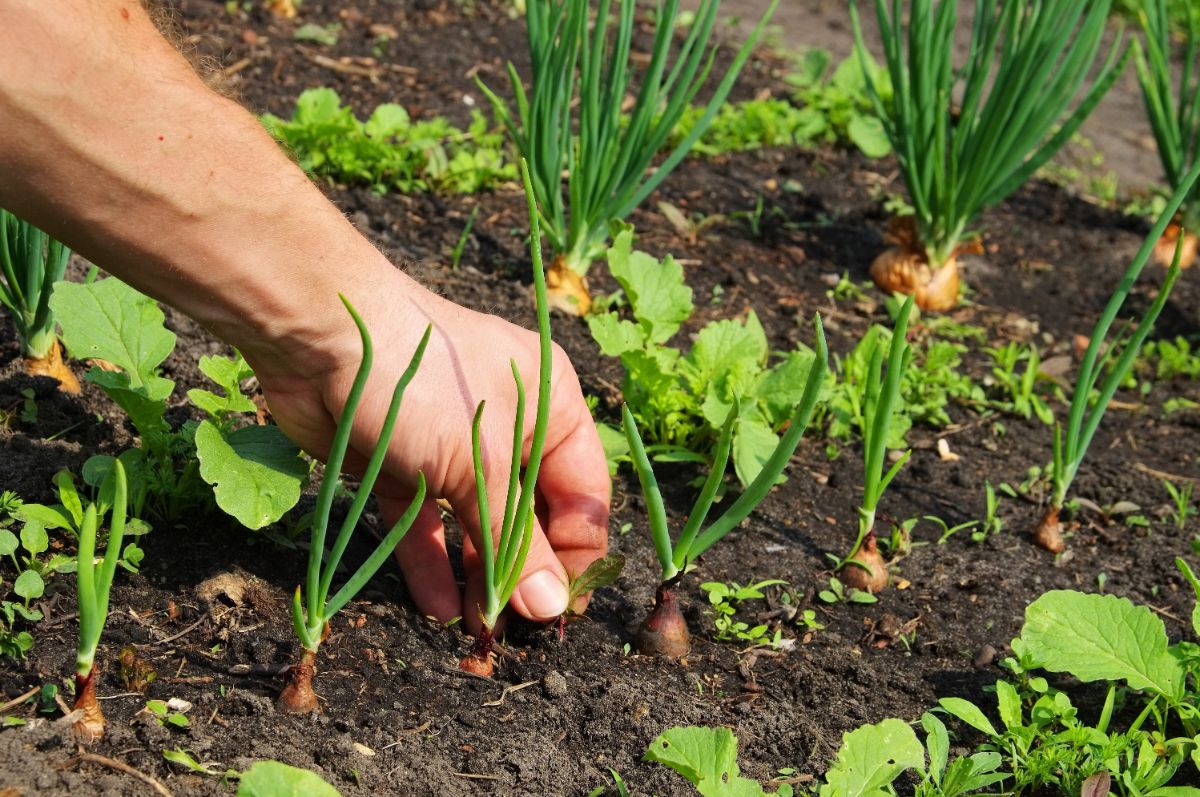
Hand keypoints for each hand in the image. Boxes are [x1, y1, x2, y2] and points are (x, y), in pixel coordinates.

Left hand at [248, 268, 610, 632]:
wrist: (322, 335)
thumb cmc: (426, 385)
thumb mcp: (482, 463)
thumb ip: (515, 540)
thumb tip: (550, 608)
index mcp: (553, 407)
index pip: (582, 495)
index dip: (578, 556)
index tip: (564, 613)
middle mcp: (510, 426)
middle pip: (529, 513)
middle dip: (522, 572)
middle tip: (516, 631)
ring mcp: (453, 445)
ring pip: (476, 522)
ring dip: (478, 575)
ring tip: (477, 631)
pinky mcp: (403, 463)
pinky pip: (426, 521)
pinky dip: (431, 560)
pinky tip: (436, 608)